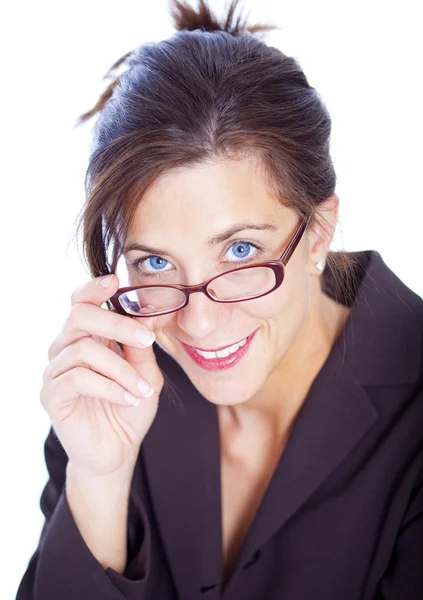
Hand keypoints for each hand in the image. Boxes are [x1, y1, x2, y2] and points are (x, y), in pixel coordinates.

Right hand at [40, 274, 163, 475]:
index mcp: (88, 336)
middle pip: (80, 316)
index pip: (81, 301)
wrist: (118, 450)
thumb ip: (143, 345)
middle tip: (147, 341)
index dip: (94, 288)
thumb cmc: (130, 406)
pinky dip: (110, 387)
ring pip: (84, 349)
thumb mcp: (146, 373)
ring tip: (143, 390)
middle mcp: (66, 347)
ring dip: (121, 369)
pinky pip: (77, 377)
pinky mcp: (51, 394)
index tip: (116, 281)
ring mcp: (55, 370)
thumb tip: (149, 312)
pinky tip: (128, 399)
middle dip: (118, 325)